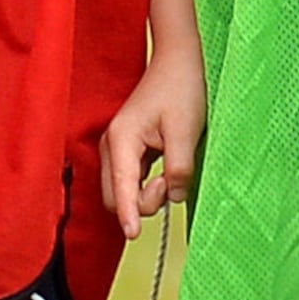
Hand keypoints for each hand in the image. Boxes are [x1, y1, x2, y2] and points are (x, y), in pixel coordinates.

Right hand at [99, 37, 205, 236]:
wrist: (176, 63)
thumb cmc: (181, 91)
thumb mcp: (185, 131)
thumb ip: (178, 168)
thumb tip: (173, 197)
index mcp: (122, 141)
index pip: (121, 189)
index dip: (128, 215)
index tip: (134, 236)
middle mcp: (112, 147)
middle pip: (115, 196)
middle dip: (141, 203)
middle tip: (171, 183)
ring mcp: (117, 149)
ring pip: (122, 190)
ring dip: (145, 195)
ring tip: (172, 174)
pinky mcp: (127, 150)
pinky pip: (130, 181)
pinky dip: (145, 186)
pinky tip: (165, 174)